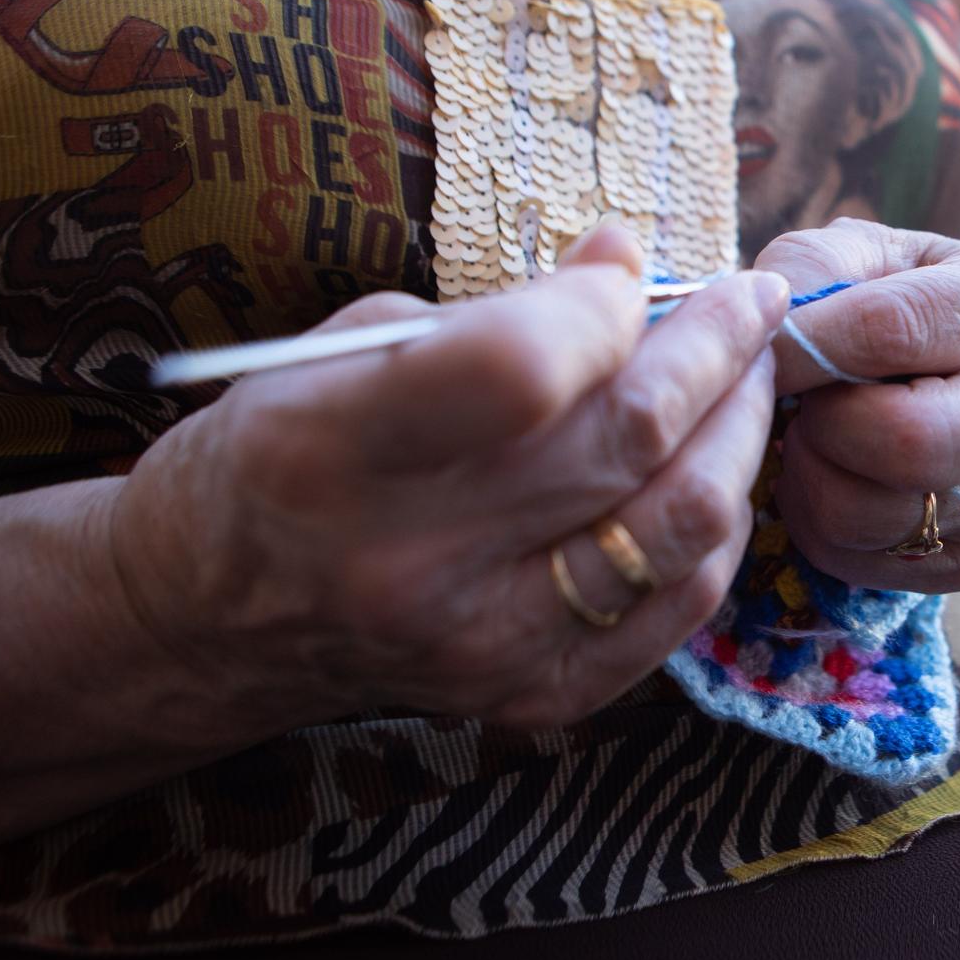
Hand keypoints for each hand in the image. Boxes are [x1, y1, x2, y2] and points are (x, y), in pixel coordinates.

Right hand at [109, 224, 788, 732]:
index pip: (522, 371)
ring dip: (739, 434)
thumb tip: (628, 263)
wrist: (208, 619)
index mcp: (331, 454)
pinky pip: (679, 607)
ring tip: (749, 374)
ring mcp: (478, 647)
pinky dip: (715, 524)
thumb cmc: (277, 453)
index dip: (607, 306)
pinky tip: (715, 466)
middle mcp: (409, 567)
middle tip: (751, 302)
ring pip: (680, 529)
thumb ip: (493, 316)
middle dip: (717, 351)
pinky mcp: (529, 697)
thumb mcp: (342, 352)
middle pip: (627, 445)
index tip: (636, 265)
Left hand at [758, 219, 959, 592]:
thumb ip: (811, 269)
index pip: (890, 330)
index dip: (803, 345)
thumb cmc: (905, 306)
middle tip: (799, 405)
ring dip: (809, 479)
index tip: (753, 349)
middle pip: (907, 442)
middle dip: (822, 426)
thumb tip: (761, 330)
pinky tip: (831, 479)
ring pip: (873, 516)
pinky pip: (865, 563)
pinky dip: (821, 527)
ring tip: (810, 439)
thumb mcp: (870, 256)